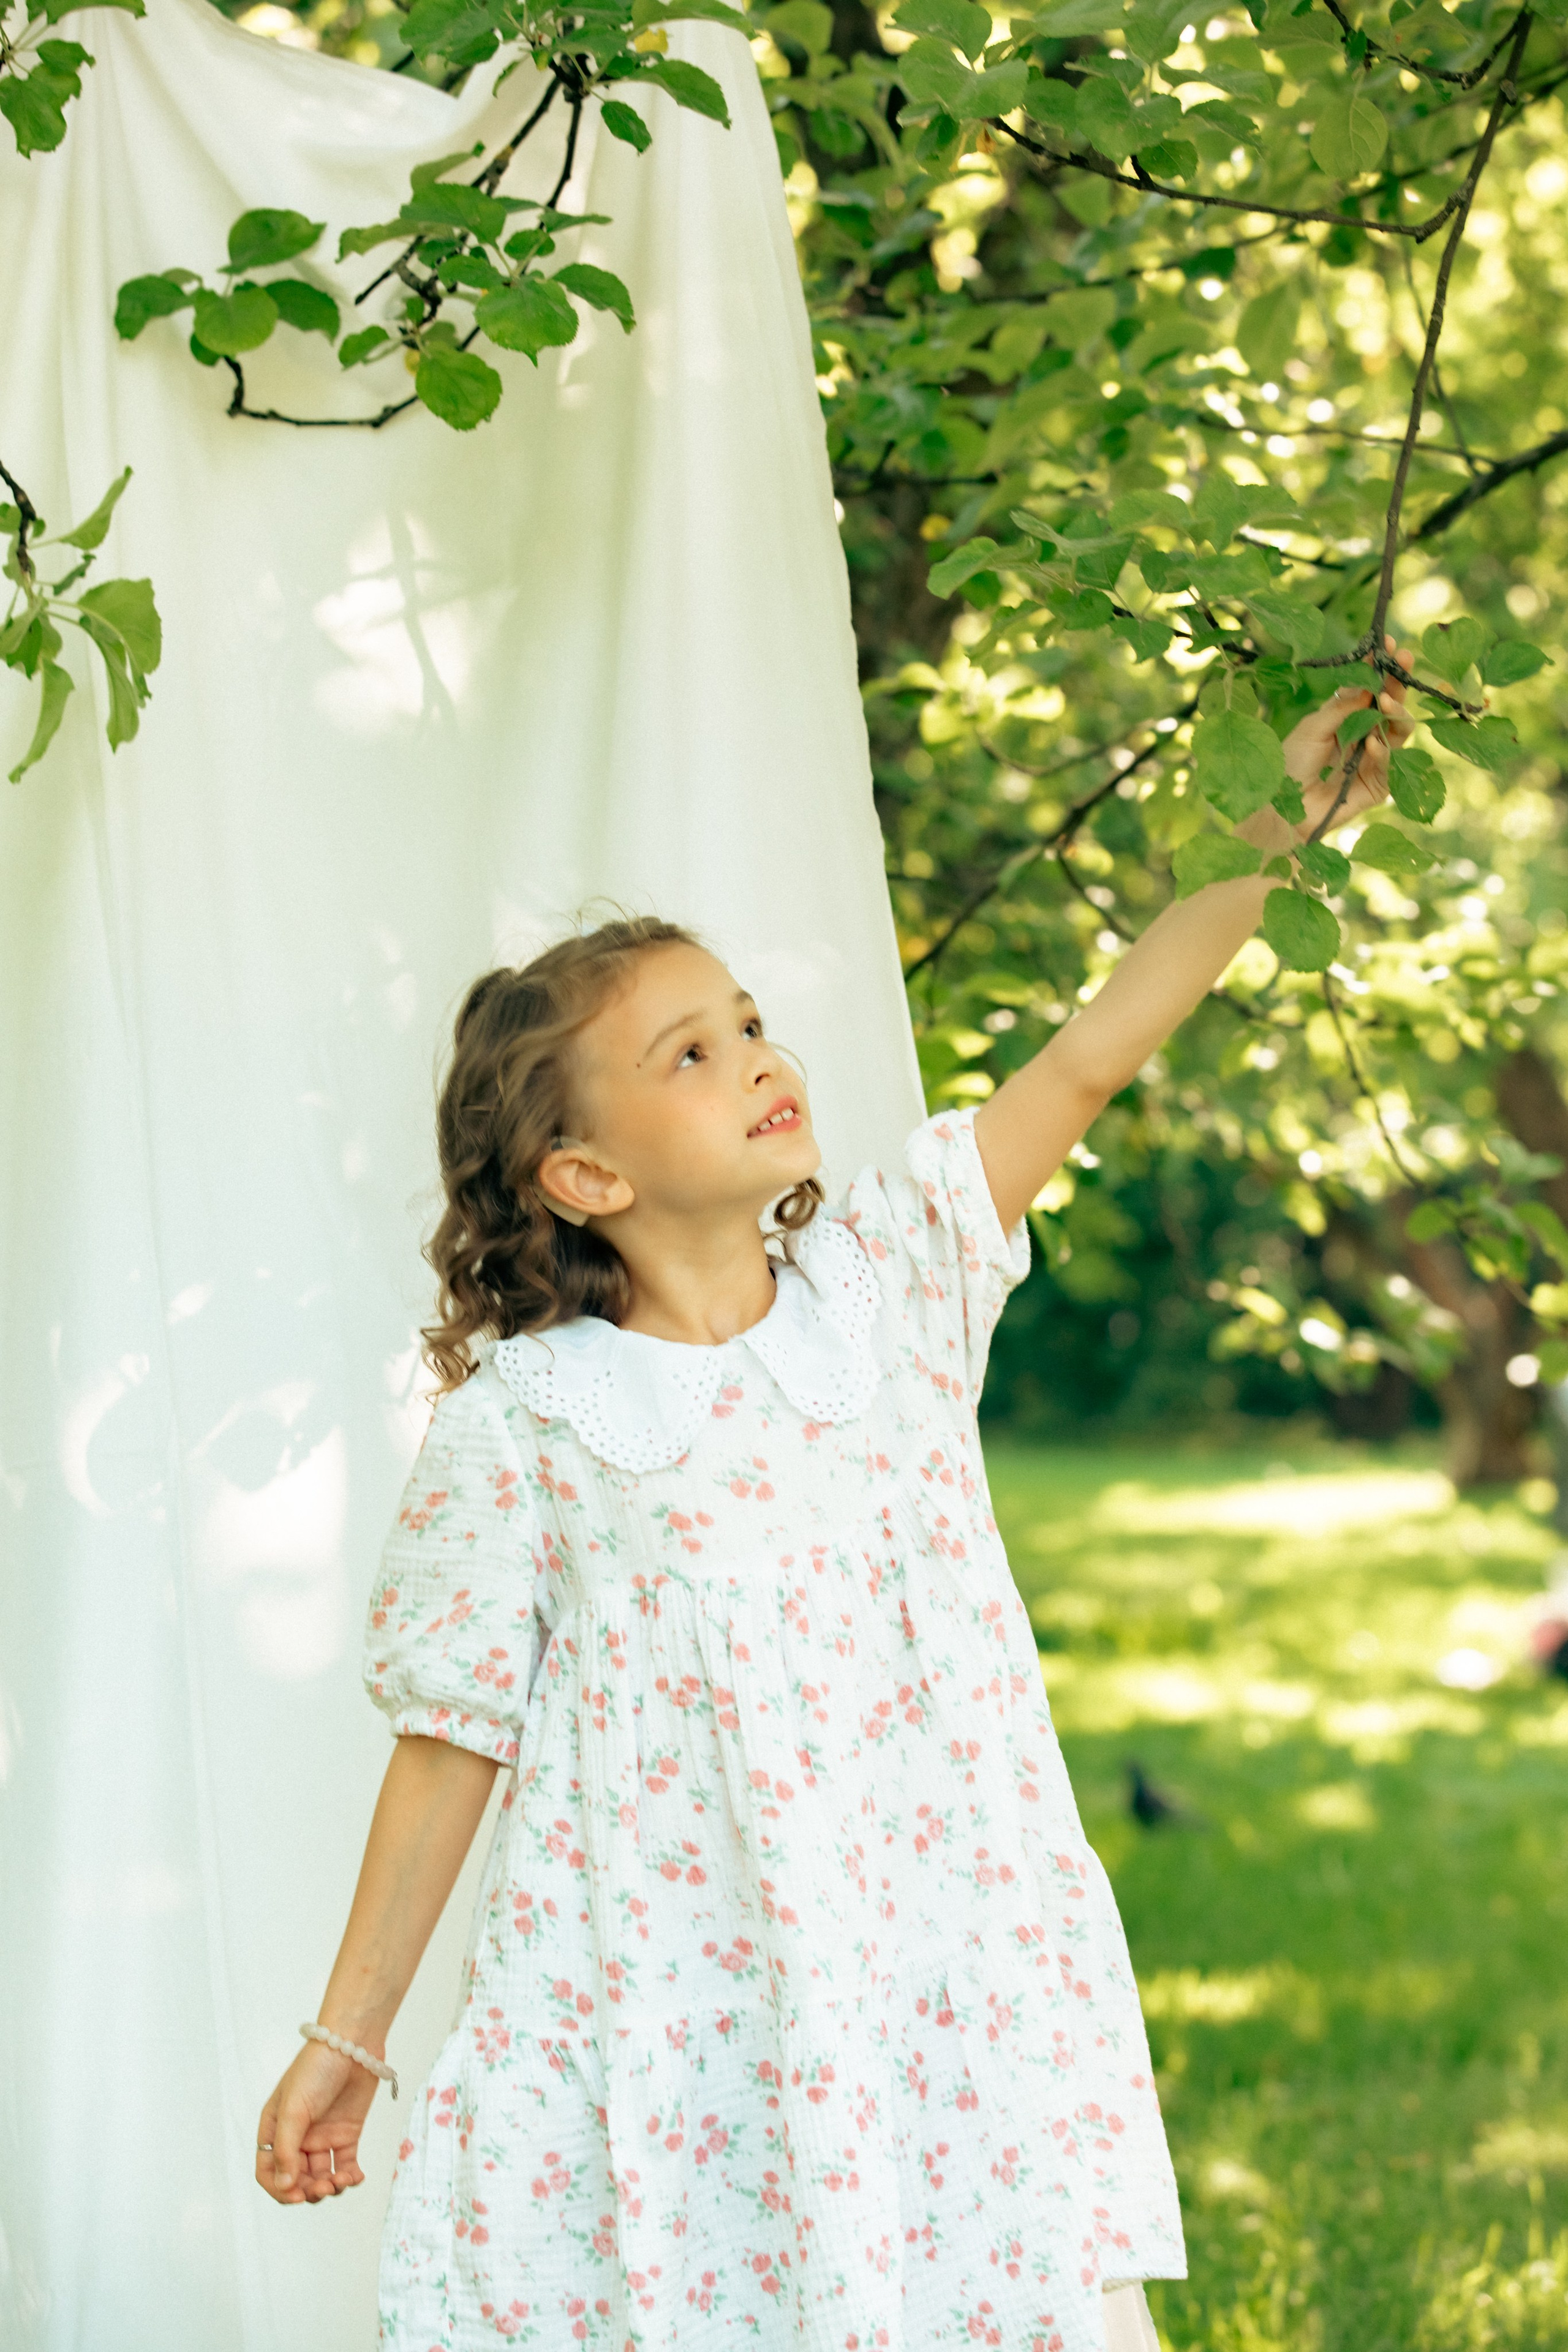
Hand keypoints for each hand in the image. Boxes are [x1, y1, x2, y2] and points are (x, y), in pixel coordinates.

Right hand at [255, 2038, 379, 2204]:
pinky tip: (356, 2177)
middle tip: (325, 2187)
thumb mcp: (294, 2109)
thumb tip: (284, 2187)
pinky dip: (350, 2177)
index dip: (279, 2188)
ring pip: (320, 2176)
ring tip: (342, 2181)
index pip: (268, 2170)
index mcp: (275, 2128)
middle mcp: (297, 2136)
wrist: (352, 2043)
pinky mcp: (346, 2133)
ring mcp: (322, 2136)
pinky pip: (344, 2165)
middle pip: (296, 2179)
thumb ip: (287, 2150)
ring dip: (330, 2186)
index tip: (296, 2196)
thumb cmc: (316, 2069)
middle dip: (309, 2190)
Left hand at [1281, 634, 1416, 837]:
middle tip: (1402, 660)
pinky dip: (1382, 750)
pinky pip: (1390, 763)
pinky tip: (1371, 742)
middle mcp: (1364, 735)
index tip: (1386, 644)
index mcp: (1346, 719)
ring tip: (1385, 702)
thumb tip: (1368, 684)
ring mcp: (1374, 760)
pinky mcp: (1378, 785)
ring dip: (1396, 712)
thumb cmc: (1290, 766)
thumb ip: (1341, 707)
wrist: (1282, 809)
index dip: (1379, 667)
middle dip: (1398, 682)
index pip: (1370, 690)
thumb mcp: (1312, 728)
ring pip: (1399, 731)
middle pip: (1391, 706)